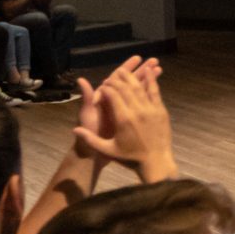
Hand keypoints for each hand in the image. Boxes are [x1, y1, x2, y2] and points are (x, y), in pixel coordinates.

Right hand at [71, 63, 174, 180]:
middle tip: (111, 79)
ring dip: (131, 76)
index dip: (105, 88)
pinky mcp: (160, 110)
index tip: (102, 87)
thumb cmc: (130, 158)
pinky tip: (148, 70)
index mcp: (122, 119)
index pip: (112, 94)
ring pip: (139, 87)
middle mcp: (136, 111)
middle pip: (124, 88)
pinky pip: (155, 91)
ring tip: (124, 70)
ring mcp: (150, 109)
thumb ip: (90, 139)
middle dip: (116, 80)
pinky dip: (151, 80)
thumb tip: (74, 130)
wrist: (156, 163)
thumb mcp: (108, 150)